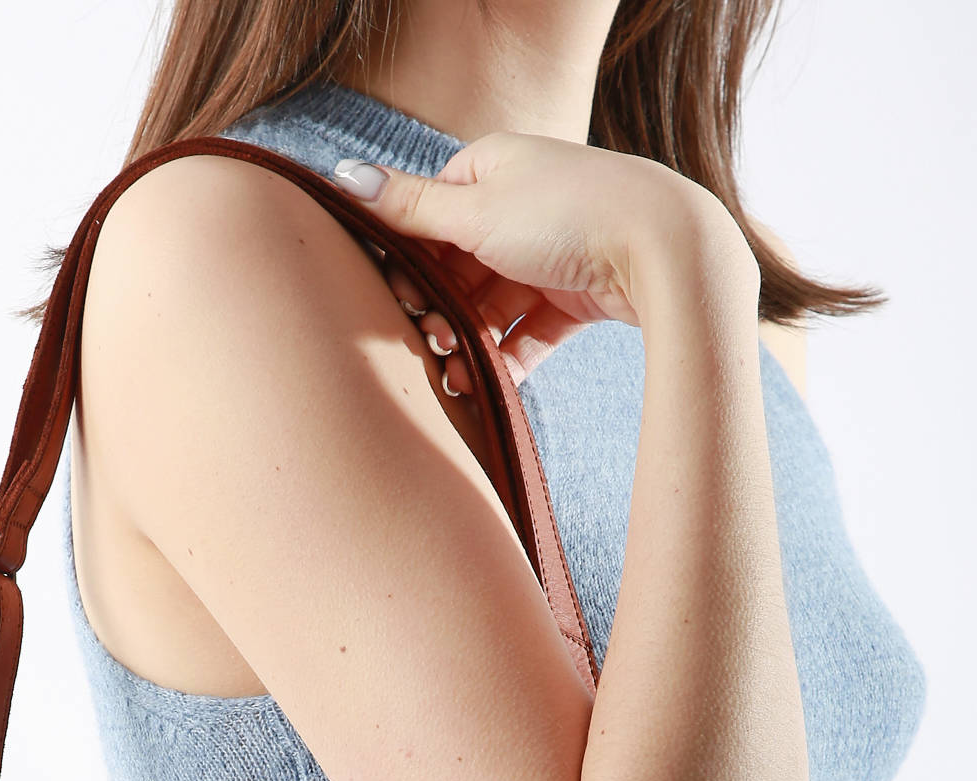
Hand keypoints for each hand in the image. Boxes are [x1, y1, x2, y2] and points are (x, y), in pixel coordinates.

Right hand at [334, 132, 755, 397]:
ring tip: (454, 378)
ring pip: (491, 305)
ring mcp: (548, 252)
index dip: (409, 258)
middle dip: (438, 309)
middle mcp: (519, 205)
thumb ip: (409, 209)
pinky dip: (507, 358)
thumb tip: (345, 180)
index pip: (432, 214)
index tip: (396, 297)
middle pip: (458, 266)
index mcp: (492, 169)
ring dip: (468, 342)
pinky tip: (487, 385)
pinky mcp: (575, 294)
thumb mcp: (475, 210)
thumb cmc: (567, 215)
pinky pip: (528, 331)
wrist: (661, 248)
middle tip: (426, 344)